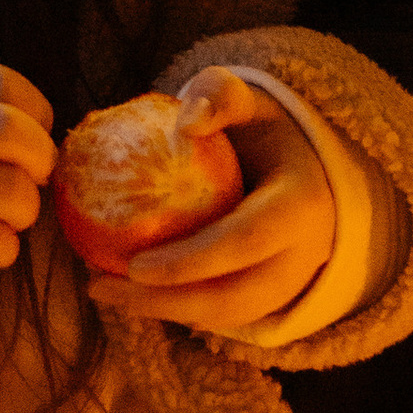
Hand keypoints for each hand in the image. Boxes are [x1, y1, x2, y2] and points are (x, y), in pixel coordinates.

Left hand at [95, 70, 335, 338]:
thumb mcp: (251, 102)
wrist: (310, 168)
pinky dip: (177, 310)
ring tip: (104, 291)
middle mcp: (304, 255)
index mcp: (301, 205)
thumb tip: (187, 123)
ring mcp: (292, 283)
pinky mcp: (274, 298)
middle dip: (165, 301)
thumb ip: (221, 96)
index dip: (190, 261)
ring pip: (227, 316)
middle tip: (102, 288)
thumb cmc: (267, 132)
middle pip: (233, 297)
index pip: (245, 242)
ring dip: (163, 312)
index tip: (133, 266)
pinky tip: (130, 295)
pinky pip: (224, 315)